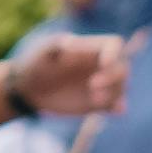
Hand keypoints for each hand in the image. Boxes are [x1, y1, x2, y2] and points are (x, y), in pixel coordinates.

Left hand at [8, 32, 126, 118]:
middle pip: (122, 67)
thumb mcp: (42, 52)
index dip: (114, 53)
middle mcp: (100, 66)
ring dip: (114, 94)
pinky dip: (118, 108)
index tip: (104, 64)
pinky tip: (115, 110)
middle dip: (113, 77)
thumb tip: (71, 42)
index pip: (114, 45)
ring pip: (121, 87)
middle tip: (93, 86)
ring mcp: (100, 85)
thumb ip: (55, 45)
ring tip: (94, 100)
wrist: (29, 89)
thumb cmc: (35, 63)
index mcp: (91, 48)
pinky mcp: (97, 104)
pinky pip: (115, 106)